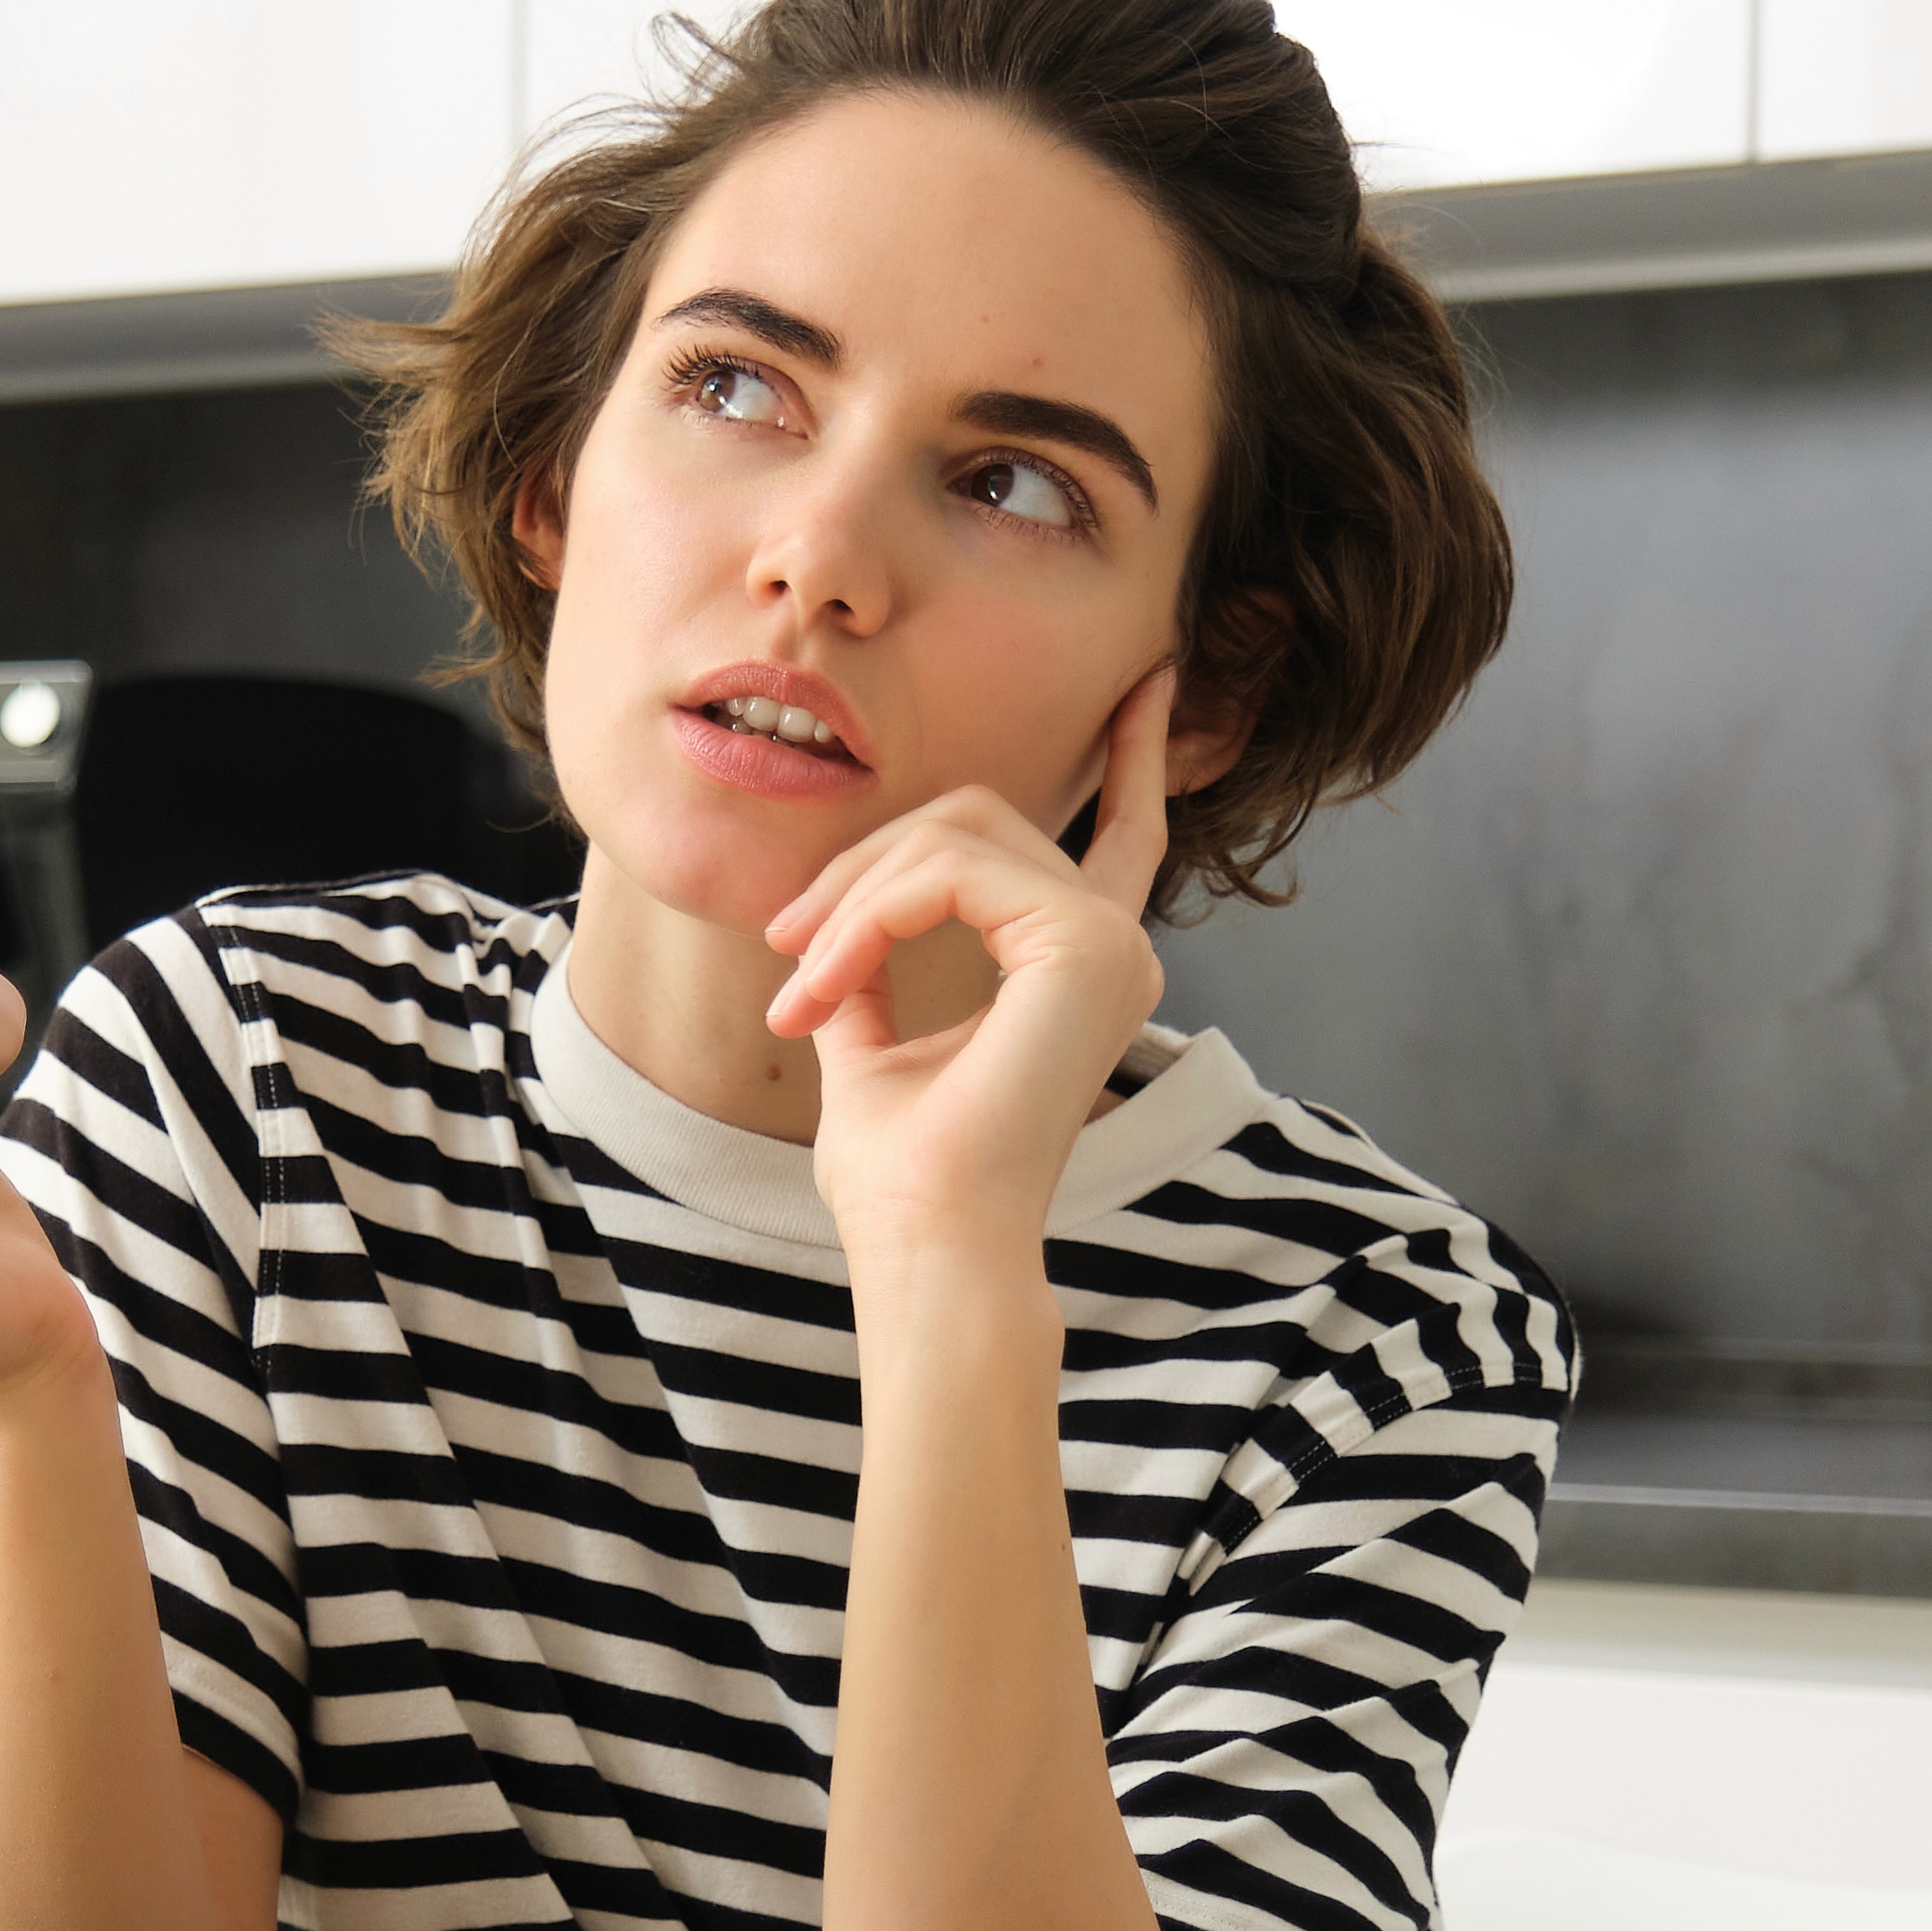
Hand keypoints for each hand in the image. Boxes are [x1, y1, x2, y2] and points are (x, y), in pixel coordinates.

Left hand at [758, 669, 1177, 1279]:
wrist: (930, 1249)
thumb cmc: (905, 1179)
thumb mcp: (875, 1050)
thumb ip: (873, 974)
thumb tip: (829, 930)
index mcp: (1084, 965)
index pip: (1125, 832)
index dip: (1137, 751)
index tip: (1147, 681)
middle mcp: (1115, 945)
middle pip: (979, 819)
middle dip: (865, 864)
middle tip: (784, 946)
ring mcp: (1111, 940)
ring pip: (953, 833)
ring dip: (850, 901)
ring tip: (799, 985)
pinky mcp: (1083, 942)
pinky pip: (945, 870)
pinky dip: (864, 919)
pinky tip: (824, 983)